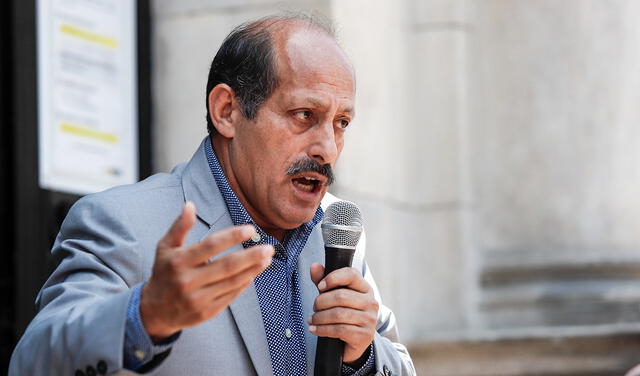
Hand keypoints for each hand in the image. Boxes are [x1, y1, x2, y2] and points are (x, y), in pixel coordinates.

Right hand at [140, 201, 273, 340]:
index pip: (210, 246)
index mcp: (178, 262)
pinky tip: (253, 274)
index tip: (251, 229)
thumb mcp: (165, 247)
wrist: (154, 311)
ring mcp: (197, 299)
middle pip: (227, 266)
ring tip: (267, 259)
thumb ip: (179, 227)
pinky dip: (244, 284)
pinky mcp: (205, 313)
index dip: (232, 236)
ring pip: (232, 282)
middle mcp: (187, 281)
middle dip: (251, 256)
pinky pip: (230, 296)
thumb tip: (190, 204)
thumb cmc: (164, 272)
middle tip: (269, 248)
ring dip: (253, 270)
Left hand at [309, 263, 378, 363]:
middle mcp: (371, 302)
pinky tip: (315, 329)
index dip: (333, 278)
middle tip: (314, 308)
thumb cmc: (343, 315)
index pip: (351, 274)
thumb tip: (314, 266)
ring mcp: (370, 319)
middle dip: (321, 302)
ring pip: (339, 314)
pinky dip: (323, 330)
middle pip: (341, 296)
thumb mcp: (333, 296)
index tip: (320, 286)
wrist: (353, 343)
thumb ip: (324, 281)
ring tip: (312, 320)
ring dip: (320, 317)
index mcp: (365, 288)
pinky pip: (340, 330)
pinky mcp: (365, 335)